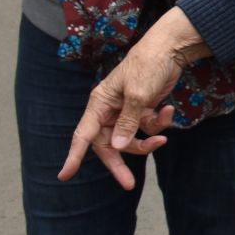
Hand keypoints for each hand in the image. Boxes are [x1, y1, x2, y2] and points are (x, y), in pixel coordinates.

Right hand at [59, 7, 208, 185]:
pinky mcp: (142, 111)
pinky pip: (147, 128)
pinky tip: (168, 110)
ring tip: (164, 138)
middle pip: (109, 144)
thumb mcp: (138, 95)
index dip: (74, 156)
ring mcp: (126, 112)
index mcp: (99, 104)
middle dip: (120, 163)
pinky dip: (159, 123)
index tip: (64, 175)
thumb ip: (129, 122)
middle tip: (129, 184)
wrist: (170, 50)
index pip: (82, 135)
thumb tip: (118, 146)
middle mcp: (109, 110)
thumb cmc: (148, 66)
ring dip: (148, 141)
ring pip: (132, 139)